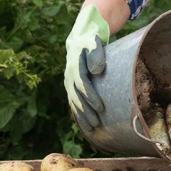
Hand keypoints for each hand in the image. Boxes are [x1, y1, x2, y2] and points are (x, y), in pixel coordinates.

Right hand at [64, 5, 109, 129]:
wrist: (79, 41)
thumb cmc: (91, 41)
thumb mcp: (94, 42)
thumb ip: (96, 54)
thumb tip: (96, 71)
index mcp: (74, 66)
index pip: (82, 85)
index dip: (91, 97)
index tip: (101, 107)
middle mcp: (69, 76)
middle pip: (77, 98)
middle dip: (86, 112)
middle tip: (97, 124)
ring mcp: (68, 83)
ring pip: (74, 103)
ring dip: (82, 117)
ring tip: (92, 130)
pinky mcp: (71, 87)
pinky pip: (74, 103)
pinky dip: (79, 115)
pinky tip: (85, 125)